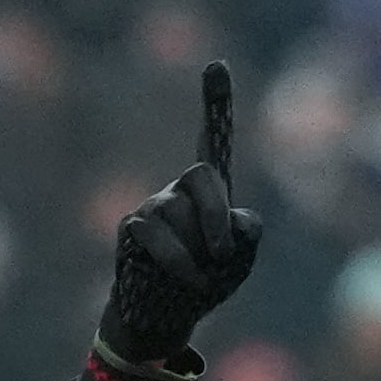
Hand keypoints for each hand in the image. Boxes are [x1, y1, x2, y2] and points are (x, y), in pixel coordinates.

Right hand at [97, 59, 259, 367]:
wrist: (167, 316)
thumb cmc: (208, 281)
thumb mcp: (241, 258)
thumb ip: (249, 233)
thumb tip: (235, 221)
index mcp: (211, 190)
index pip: (214, 137)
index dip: (216, 102)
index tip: (216, 63)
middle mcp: (180, 189)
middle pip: (201, 173)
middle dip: (216, 212)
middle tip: (224, 253)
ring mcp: (153, 206)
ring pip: (180, 214)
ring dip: (198, 252)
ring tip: (199, 279)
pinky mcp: (131, 229)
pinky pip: (157, 237)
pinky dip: (181, 264)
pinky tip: (189, 281)